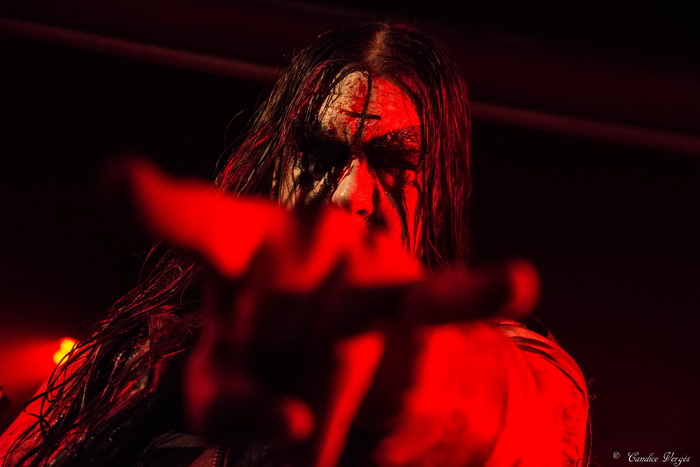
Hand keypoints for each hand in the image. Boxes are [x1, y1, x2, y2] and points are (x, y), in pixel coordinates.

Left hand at [115, 158, 538, 464]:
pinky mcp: (419, 294)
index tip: (119, 182)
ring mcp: (366, 255)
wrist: (359, 360)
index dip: (155, 202)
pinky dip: (478, 296)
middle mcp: (304, 230)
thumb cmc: (272, 369)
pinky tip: (517, 284)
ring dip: (330, 406)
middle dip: (272, 392)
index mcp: (241, 243)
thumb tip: (301, 428)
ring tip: (333, 410)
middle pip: (272, 342)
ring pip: (339, 358)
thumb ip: (230, 413)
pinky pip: (449, 303)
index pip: (194, 219)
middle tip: (285, 392)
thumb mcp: (220, 401)